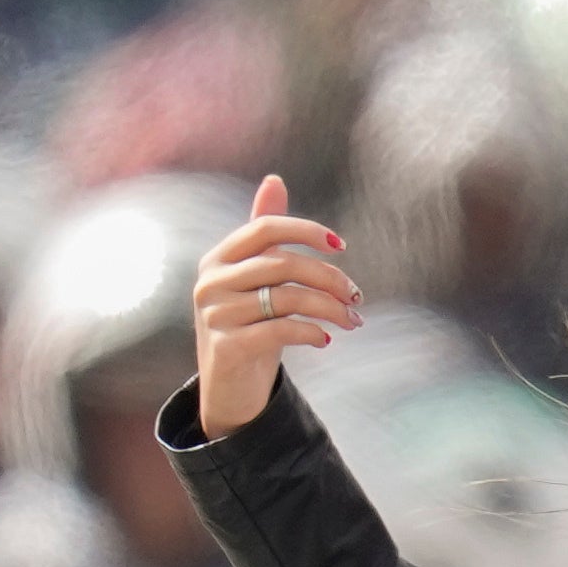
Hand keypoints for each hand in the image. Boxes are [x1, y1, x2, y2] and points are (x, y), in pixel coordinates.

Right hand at [189, 176, 362, 435]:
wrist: (229, 386)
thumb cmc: (249, 324)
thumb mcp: (255, 278)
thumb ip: (264, 235)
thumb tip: (274, 179)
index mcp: (219, 258)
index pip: (265, 229)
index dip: (305, 231)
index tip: (341, 245)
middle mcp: (211, 281)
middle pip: (283, 264)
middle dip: (329, 278)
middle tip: (355, 297)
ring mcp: (215, 314)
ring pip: (287, 298)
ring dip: (330, 309)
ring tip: (352, 321)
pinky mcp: (226, 347)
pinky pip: (280, 330)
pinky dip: (311, 333)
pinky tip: (326, 340)